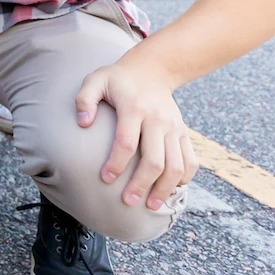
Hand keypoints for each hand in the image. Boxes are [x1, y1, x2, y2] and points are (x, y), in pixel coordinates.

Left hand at [75, 61, 197, 209]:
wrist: (152, 69)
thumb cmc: (117, 79)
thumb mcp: (95, 80)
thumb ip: (84, 99)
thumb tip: (83, 123)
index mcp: (135, 107)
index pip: (127, 142)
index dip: (116, 163)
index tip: (105, 179)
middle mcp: (158, 119)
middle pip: (154, 160)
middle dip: (141, 184)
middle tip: (128, 201)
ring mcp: (174, 127)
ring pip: (176, 165)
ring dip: (164, 188)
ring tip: (150, 205)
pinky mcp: (183, 133)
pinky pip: (190, 161)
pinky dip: (184, 179)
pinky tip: (170, 189)